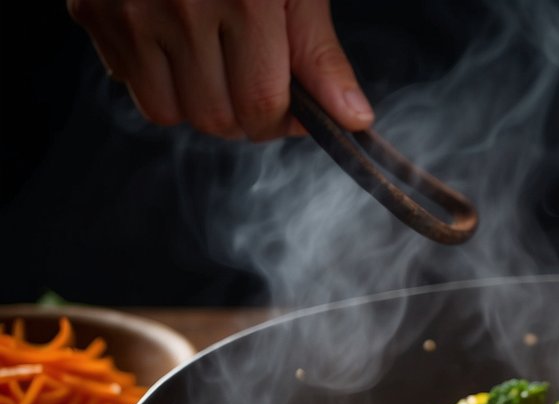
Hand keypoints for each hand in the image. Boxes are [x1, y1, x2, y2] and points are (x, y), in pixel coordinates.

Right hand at [66, 0, 373, 140]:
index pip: (261, 105)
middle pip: (216, 118)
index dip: (283, 123)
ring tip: (216, 64)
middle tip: (257, 84)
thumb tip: (353, 119)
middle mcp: (181, 7)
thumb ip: (318, 53)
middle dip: (244, 117)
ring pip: (166, 112)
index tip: (295, 113)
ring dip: (197, 104)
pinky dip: (156, 77)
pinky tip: (175, 41)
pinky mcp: (91, 10)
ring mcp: (128, 10)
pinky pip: (127, 81)